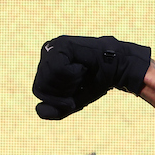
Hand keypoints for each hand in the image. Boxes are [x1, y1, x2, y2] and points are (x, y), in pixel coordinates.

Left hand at [33, 35, 150, 119]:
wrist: (115, 69)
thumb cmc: (94, 82)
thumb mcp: (72, 101)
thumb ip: (55, 109)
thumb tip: (38, 109)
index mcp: (46, 65)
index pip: (38, 91)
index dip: (58, 98)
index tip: (75, 88)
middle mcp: (46, 53)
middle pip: (40, 86)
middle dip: (63, 91)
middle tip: (80, 79)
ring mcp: (52, 47)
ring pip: (47, 79)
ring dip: (69, 82)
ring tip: (82, 72)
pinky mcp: (61, 45)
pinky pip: (57, 70)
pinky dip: (72, 74)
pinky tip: (82, 66)